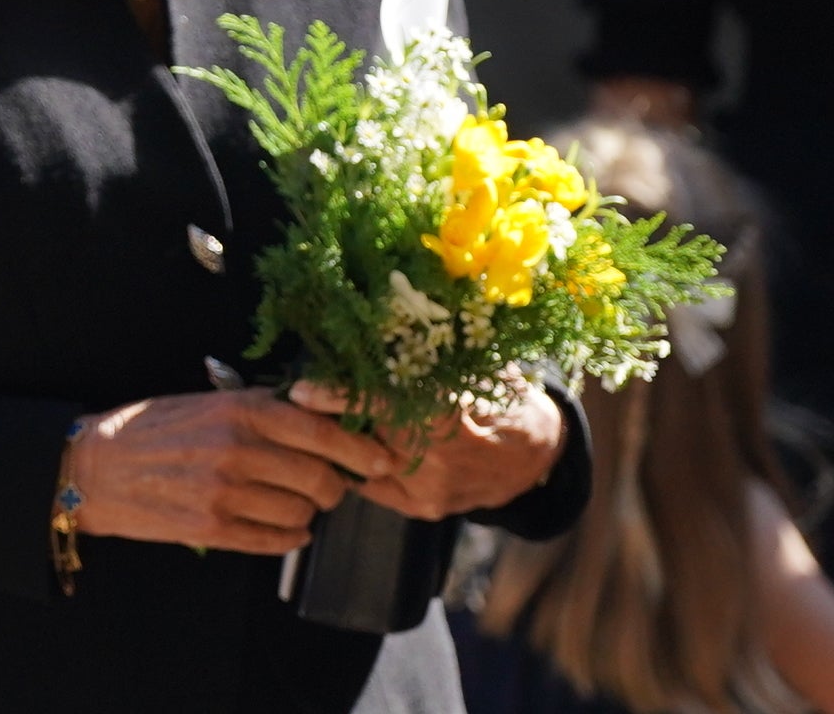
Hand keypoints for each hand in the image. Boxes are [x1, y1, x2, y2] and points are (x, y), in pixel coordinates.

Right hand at [67, 389, 398, 555]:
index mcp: (239, 409)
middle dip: (333, 487)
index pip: (321, 430)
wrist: (96, 466)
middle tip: (325, 486)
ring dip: (305, 513)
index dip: (361, 449)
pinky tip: (275, 525)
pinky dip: (286, 537)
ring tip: (287, 504)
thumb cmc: (153, 428)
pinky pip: (276, 540)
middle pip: (321, 478)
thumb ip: (259, 410)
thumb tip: (320, 420)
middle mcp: (237, 449)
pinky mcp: (212, 529)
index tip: (383, 461)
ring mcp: (224, 492)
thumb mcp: (206, 400)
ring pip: (302, 514)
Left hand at [289, 374, 561, 520]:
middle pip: (363, 436)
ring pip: (362, 463)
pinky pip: (372, 485)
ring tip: (318, 419)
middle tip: (299, 399)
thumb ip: (424, 356)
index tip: (298, 389)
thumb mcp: (468, 368)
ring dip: (340, 441)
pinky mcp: (423, 508)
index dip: (336, 397)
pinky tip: (349, 444)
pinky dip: (358, 463)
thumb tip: (370, 325)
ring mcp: (429, 489)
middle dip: (329, 418)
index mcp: (448, 414)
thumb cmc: (496, 396)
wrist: (535, 455)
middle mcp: (437, 458)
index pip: (378, 405)